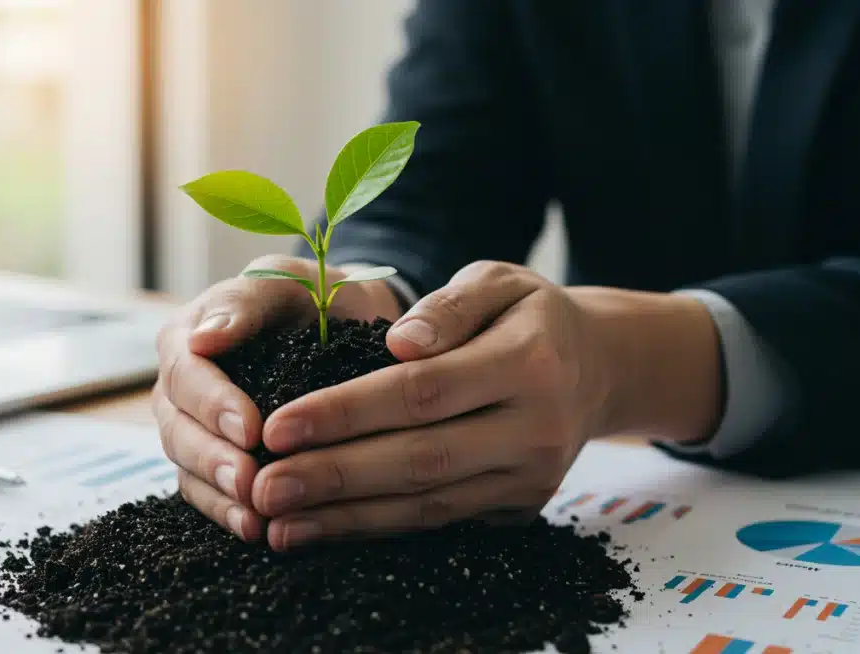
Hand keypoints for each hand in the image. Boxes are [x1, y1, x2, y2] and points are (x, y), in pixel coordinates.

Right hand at [152, 254, 405, 542]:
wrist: (343, 321)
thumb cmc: (310, 295)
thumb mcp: (283, 281)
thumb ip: (243, 304)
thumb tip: (202, 339)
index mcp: (187, 338)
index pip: (186, 376)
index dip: (213, 405)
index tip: (250, 430)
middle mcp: (181, 387)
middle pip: (179, 430)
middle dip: (213, 460)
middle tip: (250, 483)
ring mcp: (195, 428)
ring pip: (189, 468)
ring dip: (220, 495)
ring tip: (255, 517)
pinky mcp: (215, 462)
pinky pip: (209, 494)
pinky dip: (228, 513)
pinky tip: (257, 530)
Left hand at [250, 261, 722, 550]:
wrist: (596, 366)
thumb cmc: (528, 315)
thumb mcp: (498, 281)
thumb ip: (449, 305)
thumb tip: (398, 339)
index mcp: (530, 361)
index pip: (423, 391)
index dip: (347, 412)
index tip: (278, 426)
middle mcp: (537, 427)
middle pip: (420, 459)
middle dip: (334, 476)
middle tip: (263, 487)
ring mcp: (531, 477)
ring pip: (427, 504)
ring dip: (346, 517)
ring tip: (277, 522)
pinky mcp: (519, 509)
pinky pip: (439, 522)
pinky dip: (377, 530)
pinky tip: (323, 530)